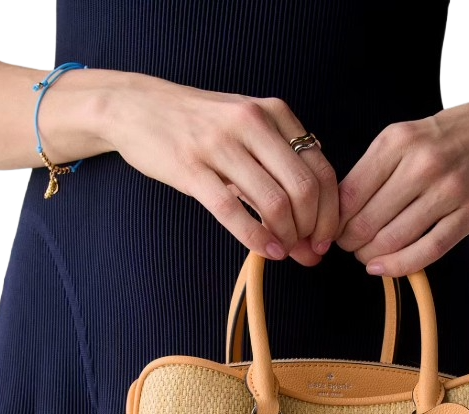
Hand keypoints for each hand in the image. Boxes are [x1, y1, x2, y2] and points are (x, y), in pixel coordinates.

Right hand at [103, 74, 338, 265]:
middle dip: (312, 229)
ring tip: (285, 251)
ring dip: (287, 237)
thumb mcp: (249, 128)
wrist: (138, 107)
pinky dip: (256, 238)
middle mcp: (252, 123)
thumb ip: (281, 166)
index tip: (325, 239)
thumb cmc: (202, 125)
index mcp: (275, 113)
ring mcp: (220, 144)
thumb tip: (315, 221)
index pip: (321, 169)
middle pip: (304, 189)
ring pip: (274, 202)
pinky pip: (232, 211)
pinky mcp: (191, 167)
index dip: (330, 213)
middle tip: (308, 251)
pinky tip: (267, 251)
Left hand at [334, 92, 468, 275]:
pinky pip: (428, 250)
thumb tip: (334, 217)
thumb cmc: (440, 141)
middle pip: (368, 221)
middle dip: (350, 243)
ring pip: (395, 239)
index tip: (331, 231)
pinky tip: (383, 268)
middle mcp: (424, 163)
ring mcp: (450, 189)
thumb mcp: (401, 139)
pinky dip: (399, 266)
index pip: (350, 195)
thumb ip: (369, 172)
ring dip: (371, 256)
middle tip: (348, 247)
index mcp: (397, 141)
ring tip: (366, 256)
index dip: (335, 222)